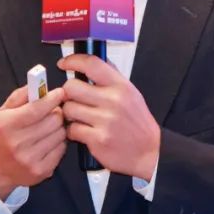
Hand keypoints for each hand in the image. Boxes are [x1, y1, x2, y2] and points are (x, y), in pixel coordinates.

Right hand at [0, 86, 66, 198]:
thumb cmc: (2, 136)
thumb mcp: (2, 112)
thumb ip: (20, 96)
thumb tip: (38, 84)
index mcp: (6, 125)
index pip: (36, 109)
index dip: (51, 99)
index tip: (59, 93)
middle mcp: (17, 143)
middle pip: (53, 120)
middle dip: (56, 112)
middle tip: (52, 112)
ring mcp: (30, 159)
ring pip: (60, 134)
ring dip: (58, 127)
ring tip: (48, 128)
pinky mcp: (41, 170)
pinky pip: (61, 149)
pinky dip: (59, 142)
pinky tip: (48, 141)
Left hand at [59, 55, 160, 180]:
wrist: (149, 153)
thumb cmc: (138, 124)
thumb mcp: (132, 94)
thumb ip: (112, 78)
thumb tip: (92, 64)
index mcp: (122, 87)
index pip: (92, 64)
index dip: (73, 60)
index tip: (64, 63)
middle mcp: (113, 101)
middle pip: (72, 87)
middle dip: (68, 93)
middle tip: (73, 99)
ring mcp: (105, 121)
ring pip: (68, 109)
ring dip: (69, 114)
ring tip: (79, 118)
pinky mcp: (98, 140)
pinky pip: (72, 130)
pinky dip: (73, 131)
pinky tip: (82, 132)